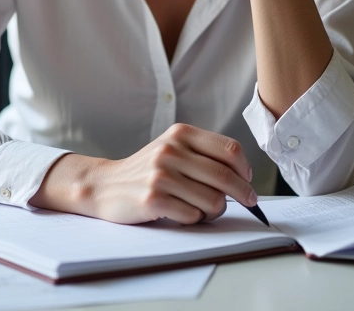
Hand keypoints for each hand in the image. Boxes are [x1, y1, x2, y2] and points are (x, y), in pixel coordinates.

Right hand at [48, 124, 257, 224]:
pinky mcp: (153, 199)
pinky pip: (193, 217)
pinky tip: (180, 213)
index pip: (229, 149)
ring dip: (214, 211)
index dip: (245, 168)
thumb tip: (245, 176)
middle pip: (226, 177)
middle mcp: (170, 150)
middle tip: (249, 202)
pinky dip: (193, 220)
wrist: (104, 185)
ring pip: (213, 201)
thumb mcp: (173, 148)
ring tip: (201, 208)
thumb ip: (203, 154)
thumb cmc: (148, 170)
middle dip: (243, 194)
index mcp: (180, 134)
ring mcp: (161, 175)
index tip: (248, 180)